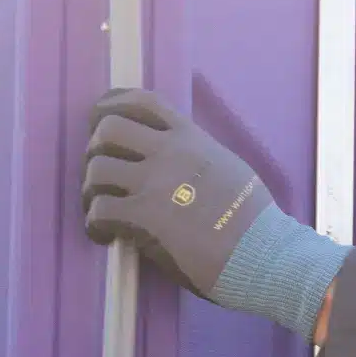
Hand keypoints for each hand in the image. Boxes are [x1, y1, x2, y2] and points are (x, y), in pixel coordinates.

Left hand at [80, 88, 276, 296]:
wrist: (263, 254)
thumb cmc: (254, 219)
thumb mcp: (228, 168)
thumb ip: (196, 156)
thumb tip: (168, 158)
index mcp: (192, 139)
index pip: (143, 103)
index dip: (112, 106)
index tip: (100, 120)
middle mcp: (170, 153)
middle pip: (107, 130)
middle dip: (96, 152)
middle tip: (104, 175)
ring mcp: (155, 183)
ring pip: (97, 170)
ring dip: (92, 191)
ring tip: (103, 208)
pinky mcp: (143, 217)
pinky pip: (98, 209)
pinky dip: (95, 224)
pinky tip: (106, 235)